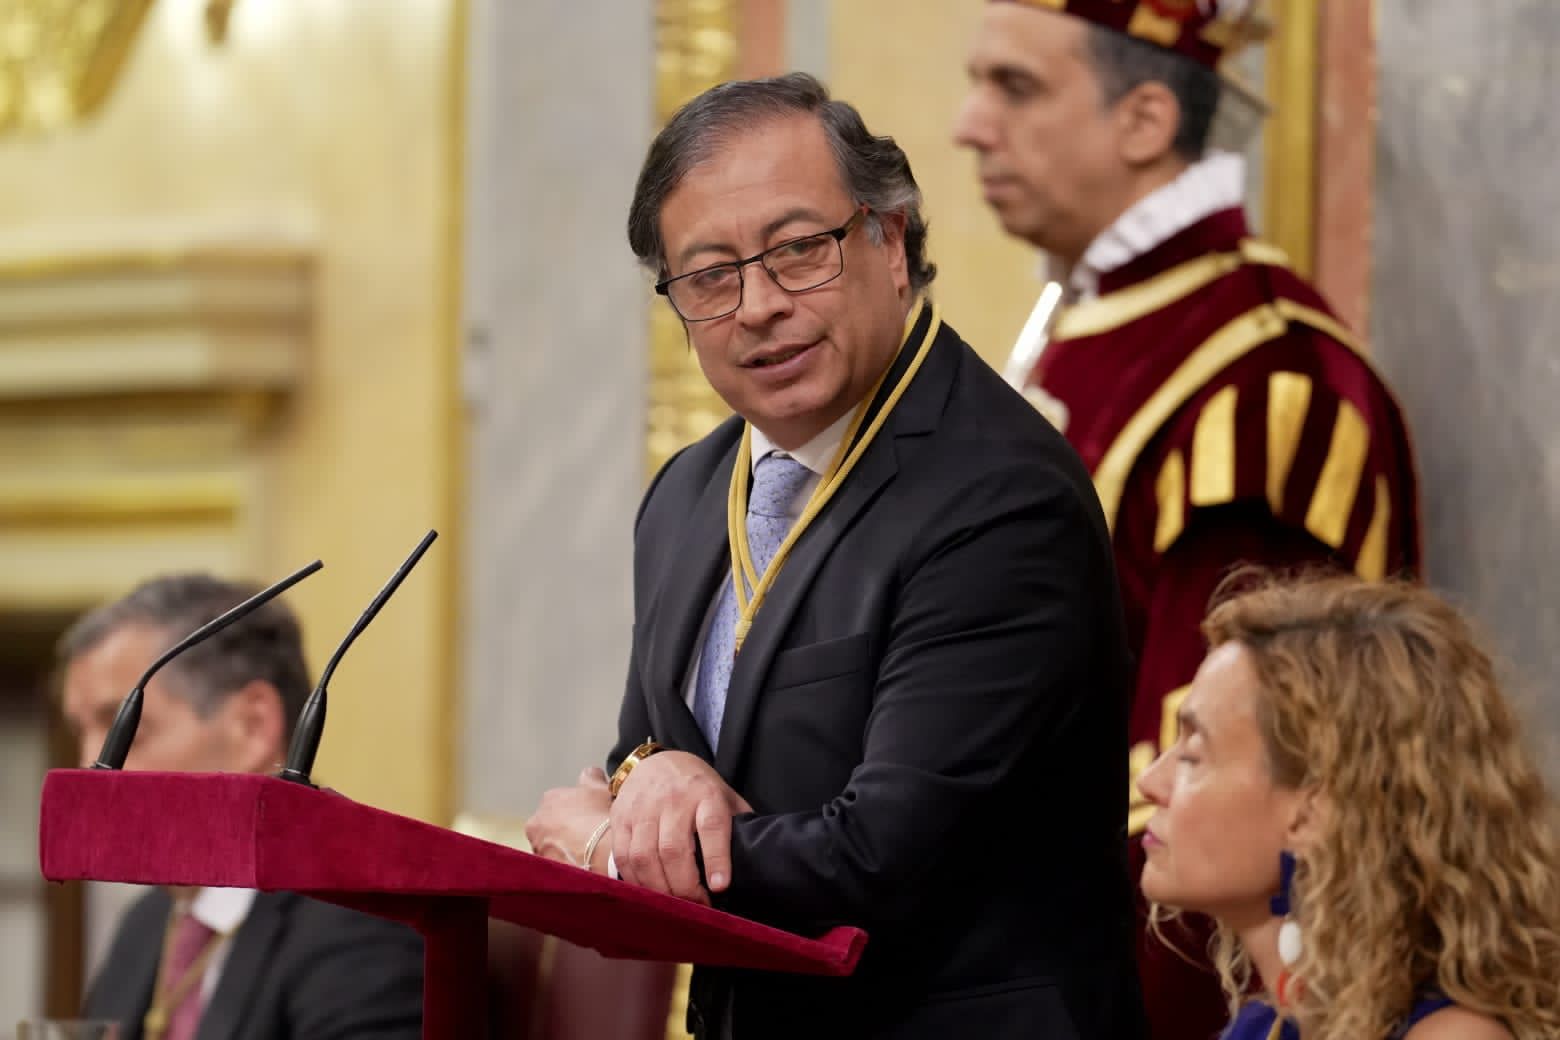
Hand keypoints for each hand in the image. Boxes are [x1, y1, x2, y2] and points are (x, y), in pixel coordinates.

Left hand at [525, 767, 612, 870]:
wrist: (603, 857)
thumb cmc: (602, 819)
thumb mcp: (601, 789)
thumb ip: (592, 777)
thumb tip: (590, 773)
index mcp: (549, 799)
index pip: (559, 802)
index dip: (576, 809)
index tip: (588, 817)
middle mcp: (536, 823)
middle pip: (551, 825)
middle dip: (565, 830)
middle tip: (588, 836)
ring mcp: (538, 848)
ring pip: (551, 846)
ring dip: (564, 848)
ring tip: (587, 853)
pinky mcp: (543, 870)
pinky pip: (556, 864)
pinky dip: (566, 864)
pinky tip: (583, 865)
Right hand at [610, 751, 751, 903]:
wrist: (657, 760)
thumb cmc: (697, 787)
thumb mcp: (724, 796)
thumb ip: (738, 824)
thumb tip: (757, 861)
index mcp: (705, 794)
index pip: (711, 826)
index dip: (716, 859)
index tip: (719, 887)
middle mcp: (672, 799)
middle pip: (674, 849)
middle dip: (685, 887)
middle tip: (697, 906)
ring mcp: (643, 808)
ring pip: (645, 856)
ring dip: (659, 888)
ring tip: (673, 905)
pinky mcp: (620, 816)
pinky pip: (623, 855)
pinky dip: (634, 880)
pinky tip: (648, 892)